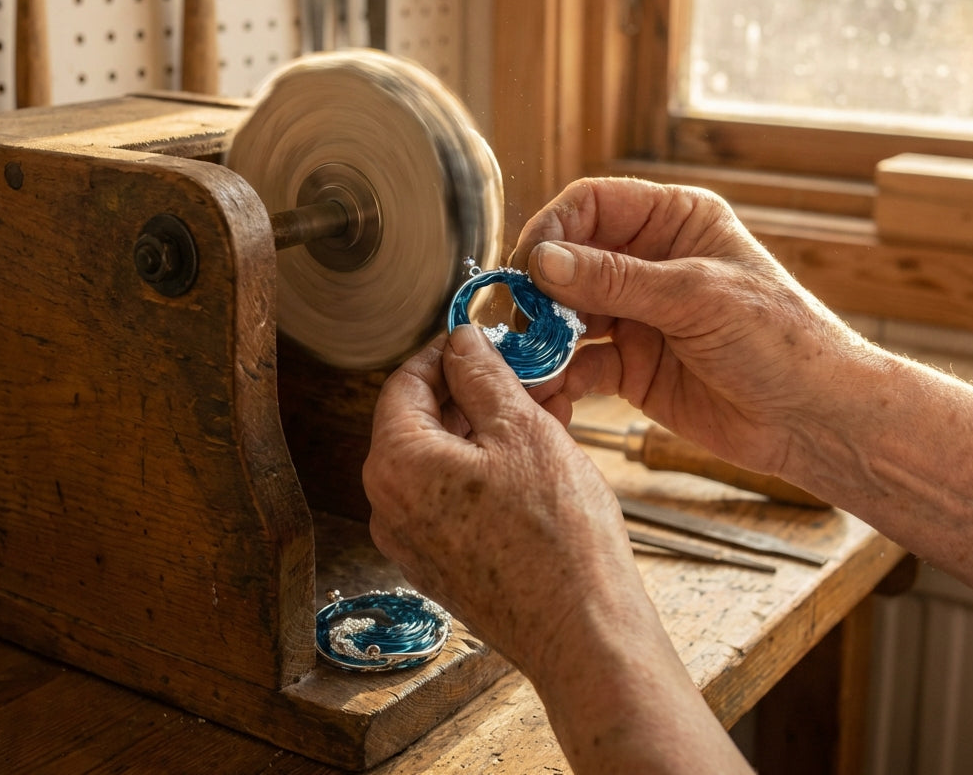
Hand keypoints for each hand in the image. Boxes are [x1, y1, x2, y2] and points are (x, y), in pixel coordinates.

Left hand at [363, 324, 647, 680]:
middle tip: (520, 375)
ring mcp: (412, 542)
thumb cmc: (557, 534)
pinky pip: (450, 498)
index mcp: (396, 465)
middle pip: (419, 421)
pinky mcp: (440, 566)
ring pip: (439, 460)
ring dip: (484, 429)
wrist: (584, 632)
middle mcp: (389, 506)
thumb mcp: (522, 429)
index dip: (445, 352)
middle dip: (471, 391)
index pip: (405, 382)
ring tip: (539, 412)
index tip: (480, 339)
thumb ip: (482, 374)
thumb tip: (461, 340)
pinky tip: (532, 460)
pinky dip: (483, 469)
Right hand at [509, 177, 863, 476]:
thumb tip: (541, 260)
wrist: (815, 421)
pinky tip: (550, 394)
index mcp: (673, 222)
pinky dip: (559, 377)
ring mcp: (635, 315)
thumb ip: (615, 280)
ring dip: (543, 338)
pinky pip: (578, 363)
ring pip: (565, 314)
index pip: (592, 205)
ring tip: (530, 364)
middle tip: (523, 321)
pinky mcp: (629, 365)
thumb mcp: (696, 298)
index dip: (553, 229)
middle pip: (568, 260)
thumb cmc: (780, 341)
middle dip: (541, 290)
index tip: (529, 266)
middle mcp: (648, 262)